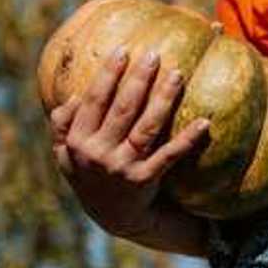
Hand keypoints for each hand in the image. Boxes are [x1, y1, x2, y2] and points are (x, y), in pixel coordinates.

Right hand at [47, 46, 209, 237]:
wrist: (114, 216)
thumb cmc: (91, 175)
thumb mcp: (66, 155)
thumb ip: (63, 126)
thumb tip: (74, 96)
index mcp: (77, 141)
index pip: (94, 101)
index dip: (108, 75)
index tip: (123, 50)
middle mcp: (98, 154)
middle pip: (123, 109)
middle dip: (139, 79)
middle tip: (155, 54)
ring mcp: (122, 167)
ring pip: (146, 127)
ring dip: (163, 99)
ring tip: (177, 75)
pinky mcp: (145, 180)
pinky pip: (170, 155)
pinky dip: (187, 139)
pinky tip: (204, 122)